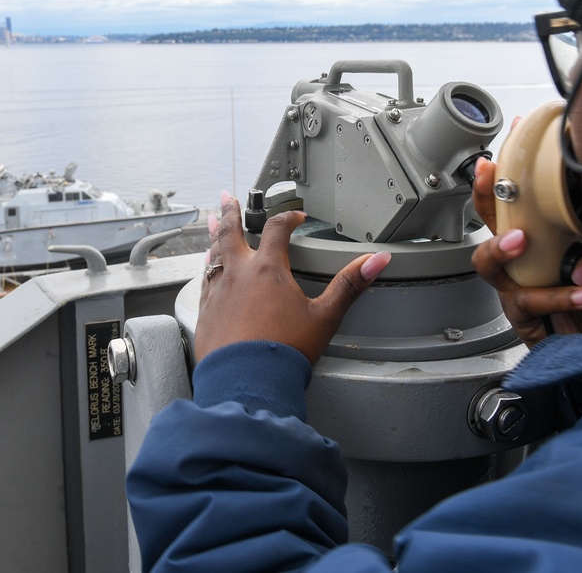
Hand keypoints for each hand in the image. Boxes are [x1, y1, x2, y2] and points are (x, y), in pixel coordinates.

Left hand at [195, 191, 390, 363]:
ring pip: (213, 254)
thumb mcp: (325, 317)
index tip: (296, 216)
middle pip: (231, 232)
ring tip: (212, 225)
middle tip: (226, 198)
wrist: (246, 382)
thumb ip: (350, 285)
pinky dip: (207, 269)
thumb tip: (377, 261)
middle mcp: (238, 274)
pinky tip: (208, 271)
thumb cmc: (285, 351)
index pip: (277, 229)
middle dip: (230, 212)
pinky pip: (204, 281)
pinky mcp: (205, 312)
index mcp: (267, 269)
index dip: (289, 217)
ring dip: (214, 237)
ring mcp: (218, 292)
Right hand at [471, 158, 581, 347]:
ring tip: (522, 241)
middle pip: (486, 228)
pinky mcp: (527, 323)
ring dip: (502, 250)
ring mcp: (522, 293)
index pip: (513, 205)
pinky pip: (529, 305)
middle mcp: (525, 265)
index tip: (497, 157)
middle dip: (483, 203)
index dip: (499, 180)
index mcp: (543, 241)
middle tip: (494, 178)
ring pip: (493, 270)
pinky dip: (559, 297)